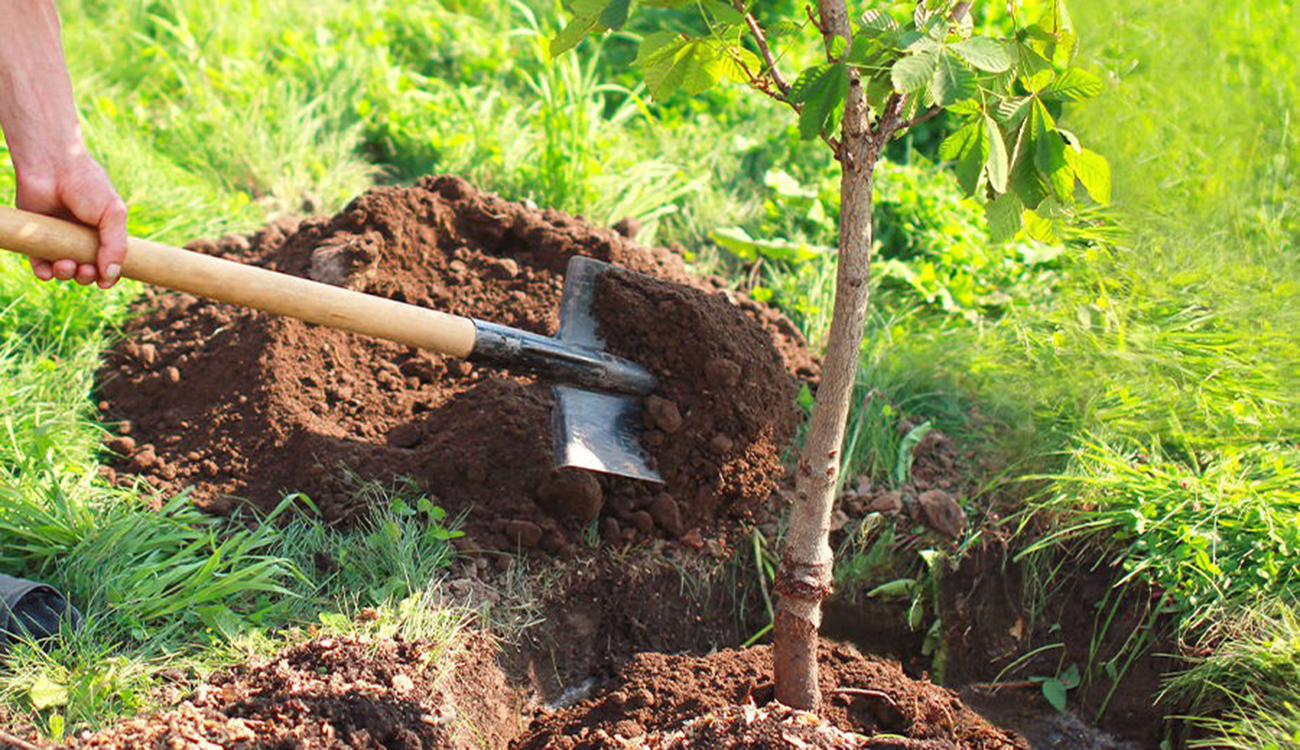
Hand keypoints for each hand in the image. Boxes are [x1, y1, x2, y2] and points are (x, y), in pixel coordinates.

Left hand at [15, 150, 127, 288]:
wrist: (52, 166)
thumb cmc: (88, 186)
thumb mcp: (113, 215)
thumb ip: (116, 246)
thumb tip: (110, 278)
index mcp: (104, 234)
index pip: (109, 264)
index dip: (108, 276)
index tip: (105, 280)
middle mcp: (81, 239)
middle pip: (86, 272)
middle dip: (86, 277)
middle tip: (85, 270)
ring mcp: (58, 239)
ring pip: (63, 270)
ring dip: (66, 275)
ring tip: (65, 265)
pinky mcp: (36, 238)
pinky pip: (39, 264)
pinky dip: (44, 272)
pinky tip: (48, 270)